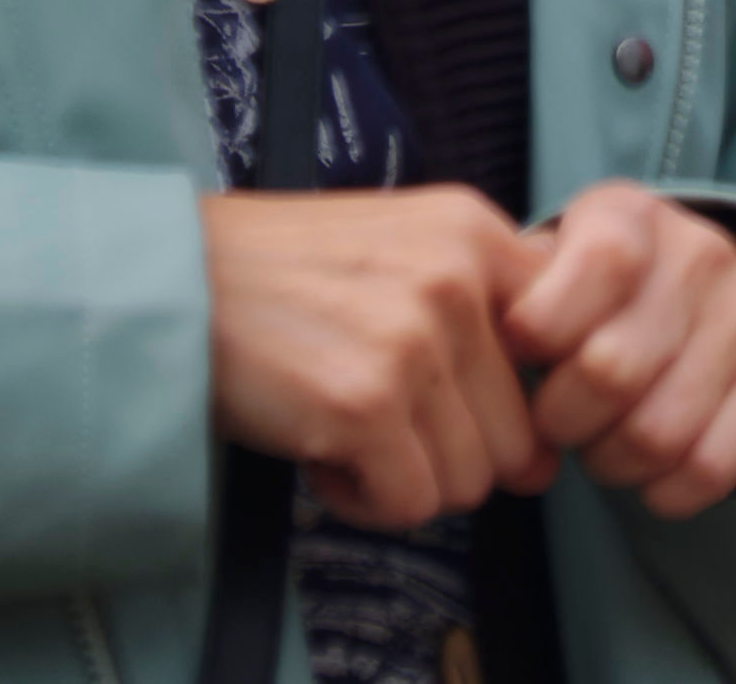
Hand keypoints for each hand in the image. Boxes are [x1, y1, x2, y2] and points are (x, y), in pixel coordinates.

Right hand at [206, 187, 558, 530]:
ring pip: (469, 480)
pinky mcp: (366, 404)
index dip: (518, 401)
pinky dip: (363, 500)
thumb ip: (483, 327)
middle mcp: (459, 278)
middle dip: (450, 453)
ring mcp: (415, 340)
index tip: (459, 402)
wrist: (169, 281)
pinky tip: (320, 452)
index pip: (566, 350)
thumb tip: (545, 465)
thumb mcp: (401, 250)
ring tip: (344, 428)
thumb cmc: (282, 278)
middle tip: (379, 420)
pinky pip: (410, 505)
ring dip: (405, 478)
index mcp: (476, 231)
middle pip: (517, 436)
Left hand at [495, 181, 735, 519]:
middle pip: (610, 373)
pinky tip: (648, 470)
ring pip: (656, 435)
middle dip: (562, 420)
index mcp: (632, 218)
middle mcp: (699, 257)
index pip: (593, 267)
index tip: (526, 354)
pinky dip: (662, 491)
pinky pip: (707, 469)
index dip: (541, 330)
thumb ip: (516, 288)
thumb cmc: (615, 285)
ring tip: (600, 445)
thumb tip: (473, 340)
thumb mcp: (566, 256)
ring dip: (609, 462)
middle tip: (556, 421)